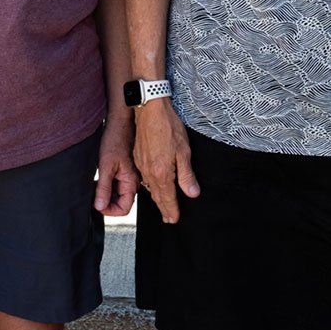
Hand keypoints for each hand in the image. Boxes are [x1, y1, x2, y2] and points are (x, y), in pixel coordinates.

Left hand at [95, 113, 139, 215]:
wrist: (119, 122)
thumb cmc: (115, 140)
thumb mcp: (106, 166)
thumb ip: (103, 188)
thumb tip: (99, 206)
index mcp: (132, 182)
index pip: (123, 209)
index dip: (109, 210)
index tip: (97, 204)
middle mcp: (133, 182)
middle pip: (120, 203)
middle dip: (105, 201)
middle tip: (93, 193)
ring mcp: (128, 176)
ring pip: (116, 194)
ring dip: (104, 193)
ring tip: (95, 184)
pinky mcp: (123, 171)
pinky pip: (115, 185)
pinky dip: (105, 185)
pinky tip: (98, 177)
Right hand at [132, 99, 199, 223]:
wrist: (150, 110)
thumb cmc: (169, 127)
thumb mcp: (184, 152)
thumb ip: (186, 175)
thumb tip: (192, 194)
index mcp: (161, 173)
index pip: (168, 198)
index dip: (172, 210)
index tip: (175, 220)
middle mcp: (149, 172)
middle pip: (157, 196)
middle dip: (164, 208)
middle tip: (169, 219)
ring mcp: (141, 165)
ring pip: (150, 188)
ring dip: (157, 199)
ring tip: (163, 206)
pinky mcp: (138, 157)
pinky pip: (144, 178)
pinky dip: (150, 187)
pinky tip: (153, 186)